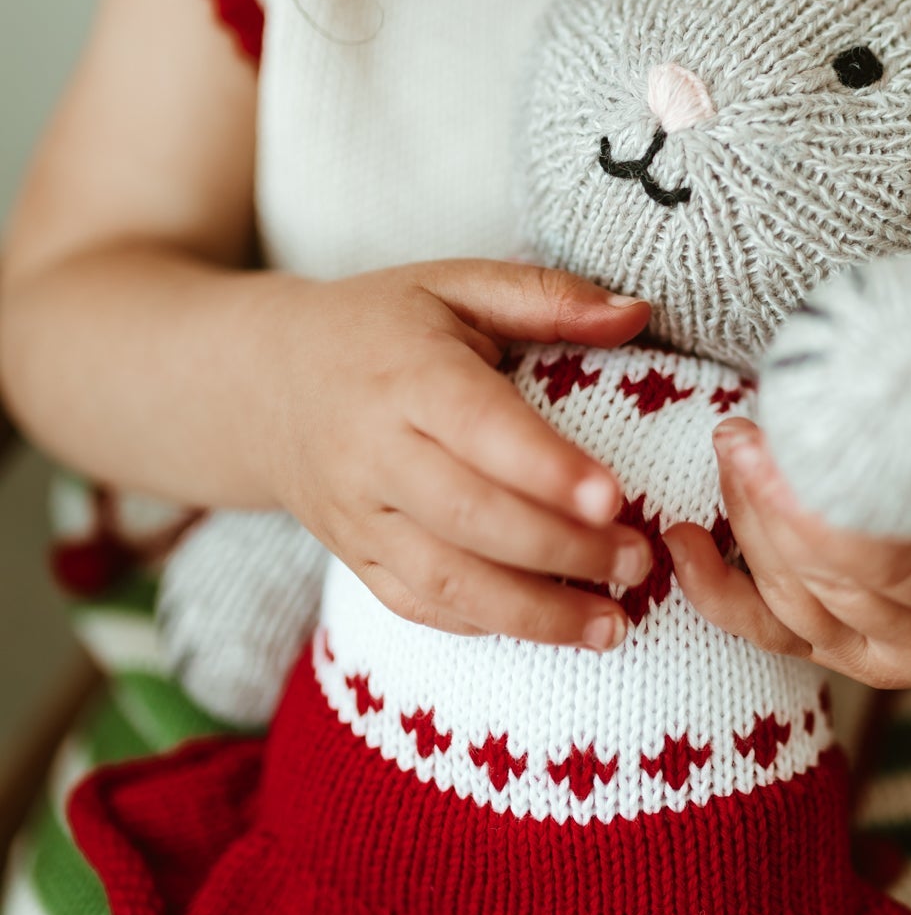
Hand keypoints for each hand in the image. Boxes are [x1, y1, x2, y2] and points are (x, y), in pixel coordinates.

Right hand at [254, 260, 652, 648]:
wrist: (266, 382)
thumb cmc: (382, 326)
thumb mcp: (455, 285)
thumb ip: (547, 297)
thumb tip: (638, 312)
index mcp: (405, 374)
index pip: (478, 427)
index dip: (545, 468)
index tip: (615, 498)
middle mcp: (373, 452)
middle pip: (468, 516)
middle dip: (560, 550)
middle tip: (639, 562)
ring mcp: (357, 516)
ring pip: (444, 579)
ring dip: (533, 613)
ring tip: (612, 624)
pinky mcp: (353, 557)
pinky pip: (417, 605)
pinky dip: (485, 625)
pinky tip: (549, 629)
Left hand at [665, 419, 910, 687]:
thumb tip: (889, 353)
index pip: (897, 561)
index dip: (826, 516)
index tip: (776, 447)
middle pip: (831, 582)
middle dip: (772, 505)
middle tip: (739, 432)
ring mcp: (880, 661)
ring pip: (789, 600)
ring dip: (746, 522)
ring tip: (729, 449)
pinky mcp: (833, 656)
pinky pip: (762, 630)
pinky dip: (714, 589)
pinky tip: (680, 542)